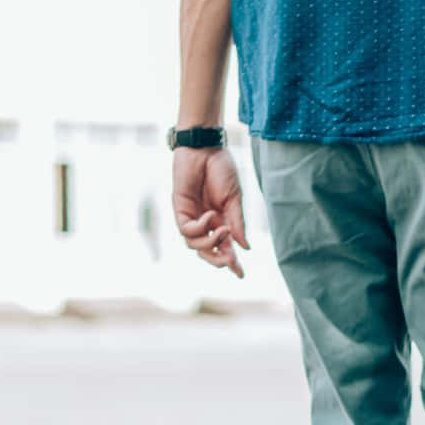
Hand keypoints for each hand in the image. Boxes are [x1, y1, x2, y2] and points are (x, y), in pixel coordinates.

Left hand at [171, 147, 248, 278]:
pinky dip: (199, 228)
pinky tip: (209, 216)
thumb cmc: (221, 169)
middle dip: (218, 260)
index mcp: (221, 220)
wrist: (205, 149)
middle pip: (207, 251)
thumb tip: (245, 247)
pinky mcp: (179, 210)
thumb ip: (238, 223)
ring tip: (223, 230)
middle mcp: (205, 222)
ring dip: (210, 243)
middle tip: (230, 262)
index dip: (232, 262)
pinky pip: (186, 230)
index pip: (225, 246)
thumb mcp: (234, 199)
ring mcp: (191, 217)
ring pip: (194, 245)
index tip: (240, 275)